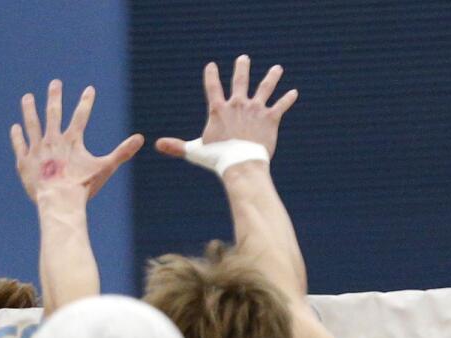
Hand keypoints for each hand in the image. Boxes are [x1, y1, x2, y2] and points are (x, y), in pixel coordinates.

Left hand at [10, 80, 142, 203]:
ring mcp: (37, 150)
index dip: (87, 101)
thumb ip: (122, 152)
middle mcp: (52, 140)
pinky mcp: (25, 162)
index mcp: (72, 141)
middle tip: (55, 83)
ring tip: (27, 97)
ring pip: (32, 124)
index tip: (90, 89)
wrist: (59, 201)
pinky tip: (15, 128)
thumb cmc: (82, 187)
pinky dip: (17, 136)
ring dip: (29, 109)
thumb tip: (141, 138)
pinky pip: (20, 145)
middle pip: (53, 113)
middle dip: (55, 97)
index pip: (81, 115)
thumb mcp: (105, 168)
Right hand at [155, 55, 296, 160]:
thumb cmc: (216, 159)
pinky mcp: (270, 118)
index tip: (211, 65)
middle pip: (240, 80)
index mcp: (219, 109)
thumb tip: (156, 145)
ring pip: (265, 88)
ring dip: (272, 77)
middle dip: (242, 68)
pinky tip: (294, 93)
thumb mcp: (194, 151)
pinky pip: (281, 105)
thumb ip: (176, 146)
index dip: (211, 75)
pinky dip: (288, 99)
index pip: (212, 87)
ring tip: (277, 69)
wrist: (240, 164)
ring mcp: (255, 109)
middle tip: (243, 59)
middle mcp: (238, 104)